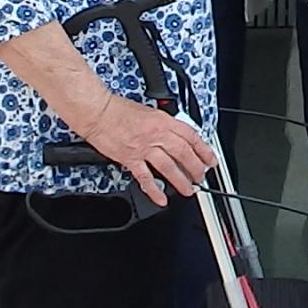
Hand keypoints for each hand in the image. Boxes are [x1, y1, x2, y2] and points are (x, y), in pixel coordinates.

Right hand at [88, 96, 219, 208]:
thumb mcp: (149, 110)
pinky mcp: (130, 159)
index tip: (209, 159)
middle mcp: (156, 134)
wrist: (97, 112)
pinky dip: (154, 190)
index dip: (203, 150)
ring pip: (168, 167)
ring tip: (188, 190)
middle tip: (201, 177)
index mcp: (162, 120)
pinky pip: (145, 177)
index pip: (190, 136)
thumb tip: (175, 136)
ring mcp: (143, 148)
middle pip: (183, 153)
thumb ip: (163, 124)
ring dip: (181, 180)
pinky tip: (161, 198)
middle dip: (196, 168)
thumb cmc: (118, 109)